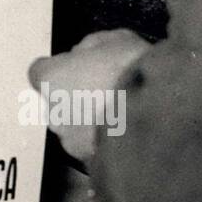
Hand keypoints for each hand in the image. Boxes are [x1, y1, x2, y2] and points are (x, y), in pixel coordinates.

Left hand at [28, 29, 148, 165]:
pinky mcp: (90, 161)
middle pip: (57, 101)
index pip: (41, 71)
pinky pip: (93, 147)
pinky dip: (105, 141)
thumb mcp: (118, 40)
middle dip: (76, 96)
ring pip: (74, 127)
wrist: (160, 115)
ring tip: (122, 114)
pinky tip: (127, 133)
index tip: (80, 67)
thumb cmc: (135, 73)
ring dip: (90, 122)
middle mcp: (53, 112)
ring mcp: (71, 141)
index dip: (62, 68)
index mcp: (51, 79)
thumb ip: (93, 46)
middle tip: (107, 90)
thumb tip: (88, 53)